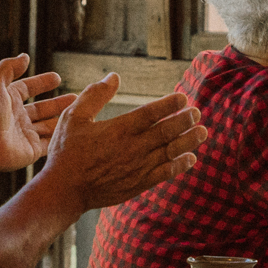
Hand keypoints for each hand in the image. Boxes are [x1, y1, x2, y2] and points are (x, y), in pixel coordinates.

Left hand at [0, 54, 77, 185]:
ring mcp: (24, 134)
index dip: (41, 82)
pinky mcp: (31, 150)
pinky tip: (74, 130)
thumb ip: (9, 67)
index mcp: (7, 99)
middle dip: (58, 102)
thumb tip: (25, 57)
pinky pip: (49, 142)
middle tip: (76, 97)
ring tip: (81, 112)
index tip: (57, 77)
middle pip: (41, 108)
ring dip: (62, 118)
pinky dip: (60, 136)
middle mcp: (16, 117)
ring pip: (48, 125)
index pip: (27, 88)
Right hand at [40, 74, 206, 212]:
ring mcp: (138, 167)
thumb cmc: (66, 152)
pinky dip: (180, 165)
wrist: (64, 190)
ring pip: (170, 151)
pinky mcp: (138, 184)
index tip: (182, 97)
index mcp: (119, 129)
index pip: (151, 113)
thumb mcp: (73, 117)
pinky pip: (165, 173)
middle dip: (185, 120)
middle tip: (197, 112)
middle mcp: (133, 148)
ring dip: (188, 141)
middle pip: (166, 131)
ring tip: (202, 132)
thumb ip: (94, 95)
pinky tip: (191, 158)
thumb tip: (113, 76)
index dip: (170, 104)